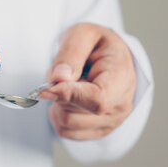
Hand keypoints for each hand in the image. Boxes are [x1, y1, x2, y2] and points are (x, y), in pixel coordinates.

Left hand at [40, 23, 135, 140]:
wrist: (110, 57)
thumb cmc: (97, 45)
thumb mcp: (84, 34)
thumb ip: (71, 52)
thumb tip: (59, 78)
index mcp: (121, 78)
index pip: (96, 100)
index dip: (67, 96)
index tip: (45, 88)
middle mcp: (120, 105)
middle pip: (73, 114)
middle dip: (59, 94)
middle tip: (64, 76)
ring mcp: (111, 122)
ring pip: (66, 124)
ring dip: (57, 105)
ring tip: (68, 86)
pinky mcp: (99, 131)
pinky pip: (66, 132)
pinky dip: (59, 116)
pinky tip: (68, 100)